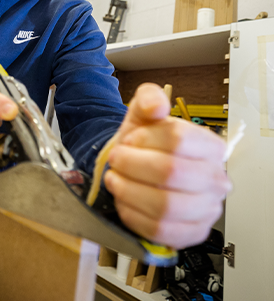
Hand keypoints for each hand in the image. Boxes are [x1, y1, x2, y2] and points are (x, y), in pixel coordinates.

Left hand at [104, 83, 230, 248]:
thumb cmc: (144, 142)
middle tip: (117, 160)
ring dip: (128, 191)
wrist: (136, 167)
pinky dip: (133, 215)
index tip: (129, 140)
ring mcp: (205, 210)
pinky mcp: (189, 234)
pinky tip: (124, 201)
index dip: (144, 139)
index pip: (178, 139)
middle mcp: (215, 179)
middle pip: (170, 172)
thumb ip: (149, 97)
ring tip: (116, 179)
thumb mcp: (143, 111)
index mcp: (209, 146)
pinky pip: (158, 230)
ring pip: (164, 205)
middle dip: (132, 165)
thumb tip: (156, 105)